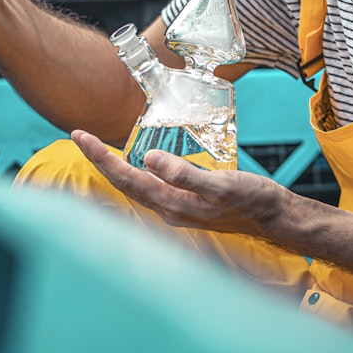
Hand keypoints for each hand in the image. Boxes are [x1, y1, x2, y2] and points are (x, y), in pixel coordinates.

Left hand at [70, 129, 284, 238]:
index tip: (81, 136)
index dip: (101, 157)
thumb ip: (185, 174)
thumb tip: (150, 159)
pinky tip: (135, 162)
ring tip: (96, 147)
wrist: (272, 217)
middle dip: (99, 160)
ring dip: (113, 166)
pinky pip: (149, 186)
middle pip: (123, 182)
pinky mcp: (184, 203)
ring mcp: (174, 208)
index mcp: (170, 204)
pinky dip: (134, 171)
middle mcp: (167, 209)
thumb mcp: (220, 184)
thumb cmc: (250, 200)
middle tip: (79, 136)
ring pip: (134, 186)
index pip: (126, 177)